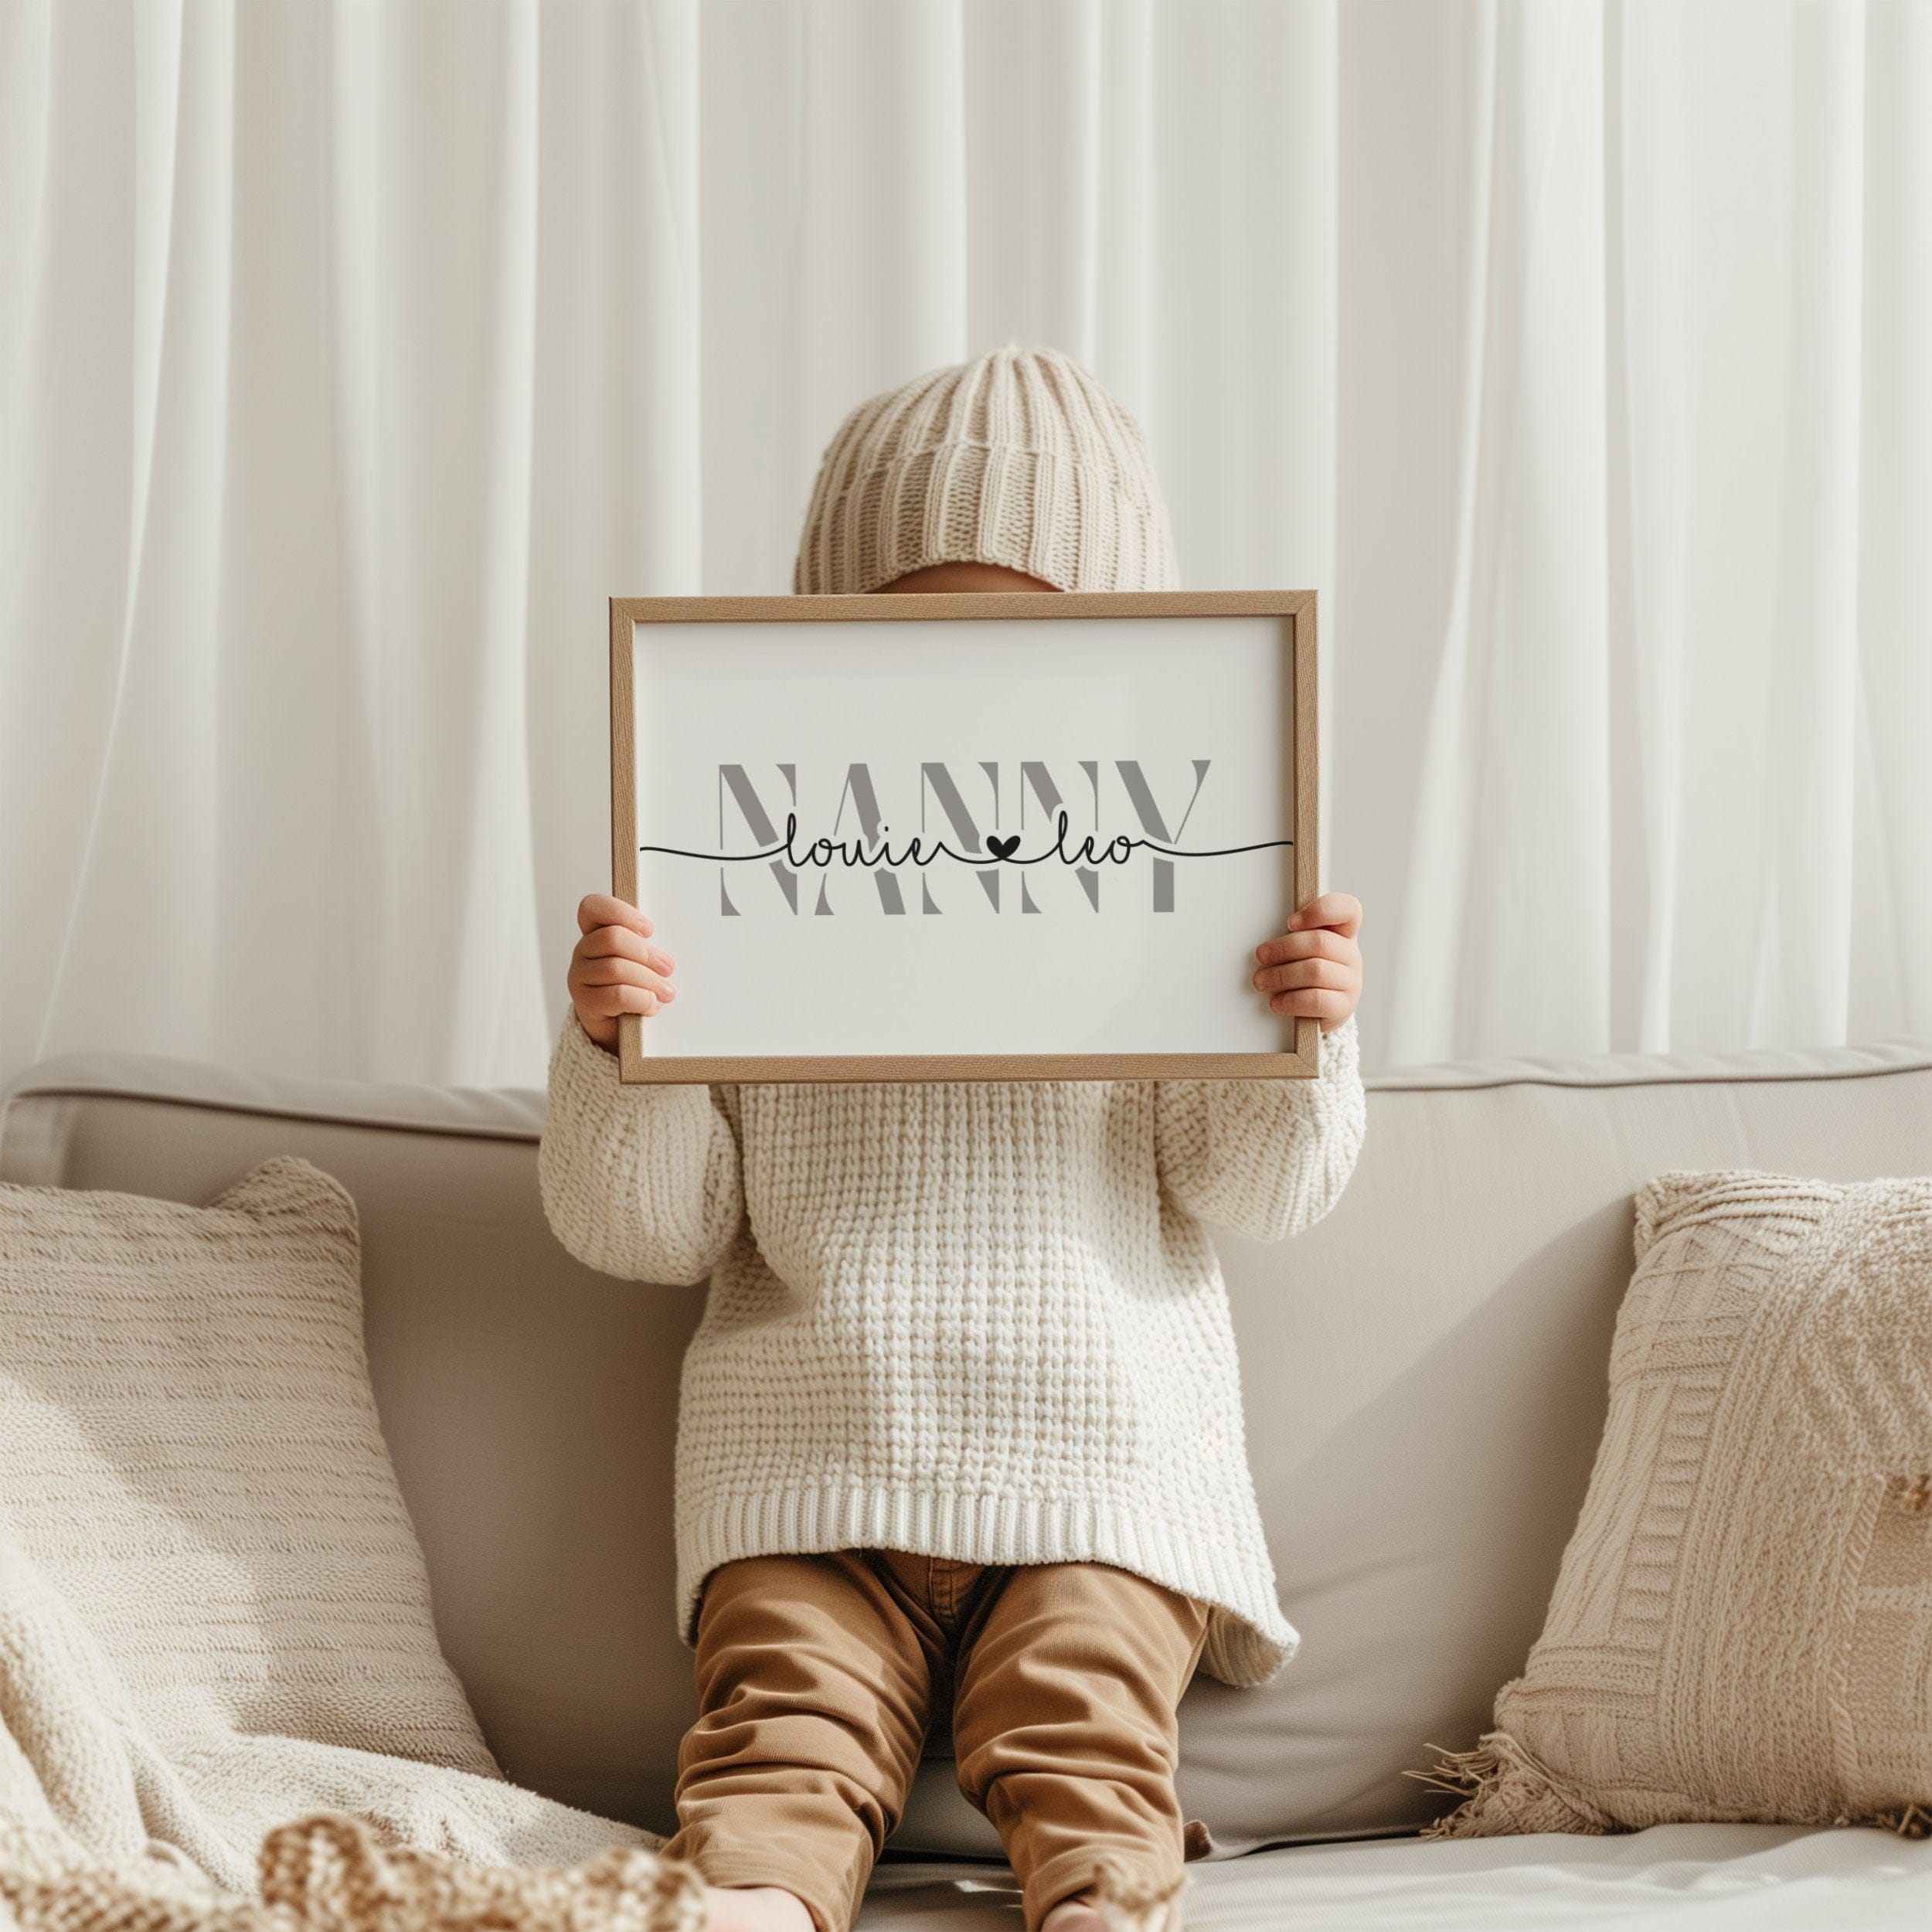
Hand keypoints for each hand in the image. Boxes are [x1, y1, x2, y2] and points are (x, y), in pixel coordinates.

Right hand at [568, 894, 676, 1052]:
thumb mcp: (639, 961)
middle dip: (646, 953)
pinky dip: (641, 1000)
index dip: (621, 913)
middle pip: (612, 938)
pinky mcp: (585, 1002)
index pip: (592, 908)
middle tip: (668, 967)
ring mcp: (580, 976)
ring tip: (666, 991)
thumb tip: (668, 956)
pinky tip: (651, 1005)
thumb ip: (645, 947)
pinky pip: (618, 995)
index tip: (649, 930)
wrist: (616, 1026)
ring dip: (649, 980)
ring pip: (616, 968)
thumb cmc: (634, 986)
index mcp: (595, 932)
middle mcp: (582, 951)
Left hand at [1252, 891, 1362, 1031]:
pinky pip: (1316, 1000)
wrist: (1316, 1014)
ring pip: (1315, 971)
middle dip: (1284, 948)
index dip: (1320, 911)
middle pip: (1320, 942)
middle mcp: (1351, 955)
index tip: (1290, 923)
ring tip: (1261, 981)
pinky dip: (1291, 1000)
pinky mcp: (1344, 1007)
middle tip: (1261, 956)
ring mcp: (1351, 982)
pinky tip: (1277, 1002)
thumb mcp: (1299, 951)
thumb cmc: (1302, 976)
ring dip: (1281, 975)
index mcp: (1343, 934)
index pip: (1348, 909)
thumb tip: (1266, 945)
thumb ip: (1293, 937)